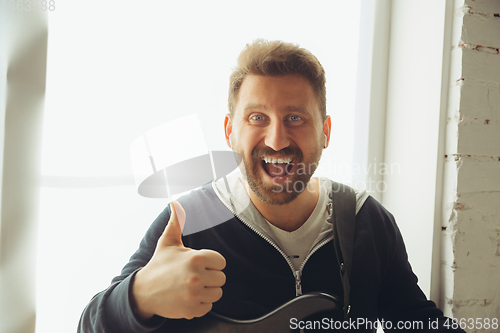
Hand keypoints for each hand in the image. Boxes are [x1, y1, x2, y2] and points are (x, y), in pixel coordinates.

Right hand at [131, 201, 225, 319]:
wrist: (143, 291)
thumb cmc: (159, 264)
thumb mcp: (167, 242)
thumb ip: (176, 222)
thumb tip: (174, 202)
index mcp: (196, 258)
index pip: (221, 262)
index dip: (211, 263)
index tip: (199, 264)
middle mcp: (196, 276)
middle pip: (221, 278)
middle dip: (210, 277)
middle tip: (194, 276)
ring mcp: (194, 294)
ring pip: (217, 293)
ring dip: (207, 291)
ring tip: (192, 286)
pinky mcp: (191, 310)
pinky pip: (208, 307)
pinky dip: (200, 304)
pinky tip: (189, 297)